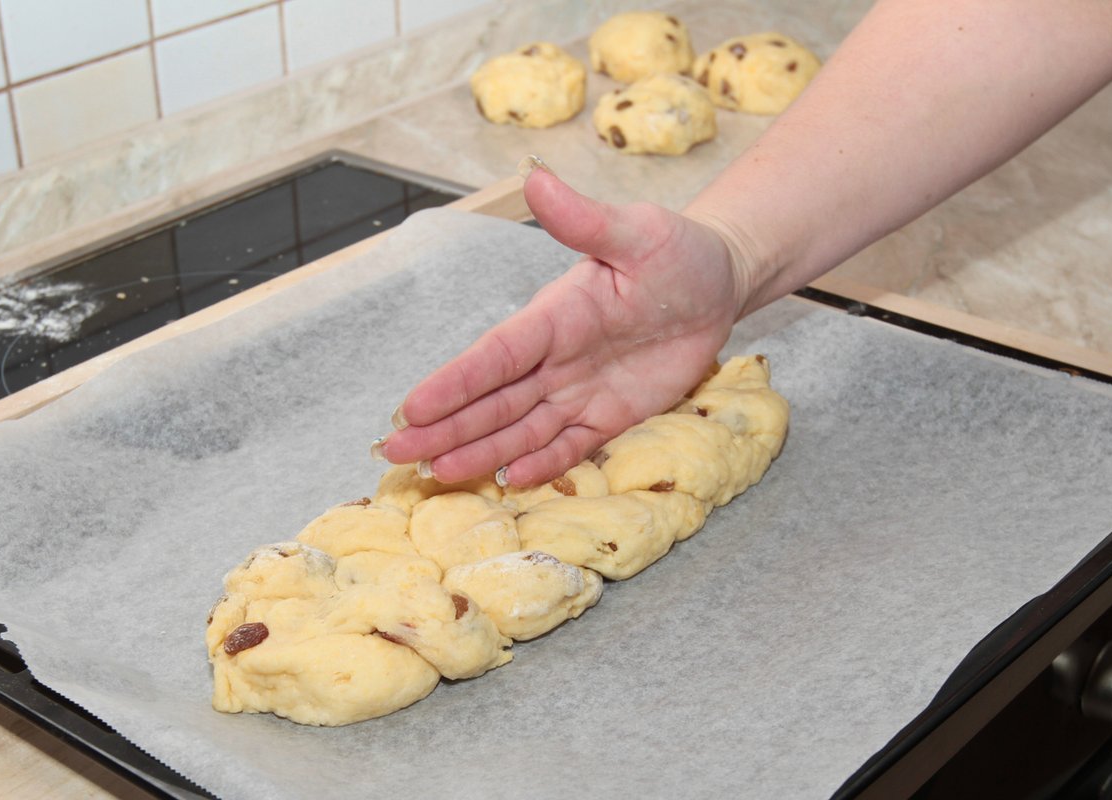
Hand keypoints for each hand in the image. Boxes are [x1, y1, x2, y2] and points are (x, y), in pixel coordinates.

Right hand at [378, 165, 747, 486]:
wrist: (718, 284)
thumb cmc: (676, 252)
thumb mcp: (636, 231)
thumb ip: (584, 219)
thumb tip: (535, 179)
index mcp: (554, 316)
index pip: (496, 355)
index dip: (456, 382)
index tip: (413, 407)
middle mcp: (556, 358)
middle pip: (493, 400)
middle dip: (445, 427)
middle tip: (394, 452)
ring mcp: (580, 391)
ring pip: (520, 428)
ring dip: (478, 451)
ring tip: (434, 474)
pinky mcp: (611, 417)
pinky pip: (570, 446)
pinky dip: (541, 464)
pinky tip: (506, 481)